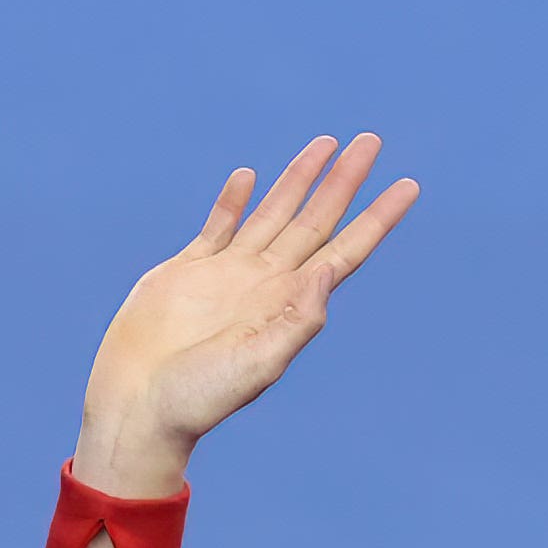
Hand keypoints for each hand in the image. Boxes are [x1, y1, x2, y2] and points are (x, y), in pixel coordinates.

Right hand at [74, 137, 423, 500]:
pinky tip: (250, 176)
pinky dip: (234, 200)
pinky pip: (219, 226)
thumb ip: (295, 320)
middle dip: (344, 181)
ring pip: (273, 212)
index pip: (345, 250)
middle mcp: (266, 284)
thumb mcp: (257, 366)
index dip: (377, 218)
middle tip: (371, 141)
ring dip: (299, 178)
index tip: (407, 186)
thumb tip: (327, 271)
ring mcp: (228, 274)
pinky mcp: (188, 270)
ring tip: (325, 143)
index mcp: (289, 305)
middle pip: (316, 220)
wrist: (140, 407)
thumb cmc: (199, 399)